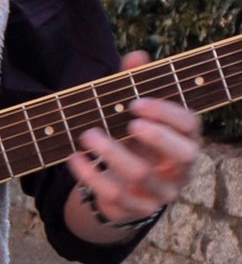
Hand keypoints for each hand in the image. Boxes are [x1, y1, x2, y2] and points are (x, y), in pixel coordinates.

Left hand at [66, 50, 201, 235]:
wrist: (122, 180)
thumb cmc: (131, 134)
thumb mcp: (130, 109)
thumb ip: (132, 82)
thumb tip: (137, 55)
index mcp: (183, 138)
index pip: (189, 125)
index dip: (166, 113)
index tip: (136, 103)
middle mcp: (179, 167)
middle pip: (182, 155)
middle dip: (156, 137)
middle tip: (128, 123)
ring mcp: (161, 191)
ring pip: (142, 176)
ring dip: (112, 154)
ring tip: (87, 134)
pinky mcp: (137, 208)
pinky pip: (116, 195)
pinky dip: (91, 175)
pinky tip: (74, 156)